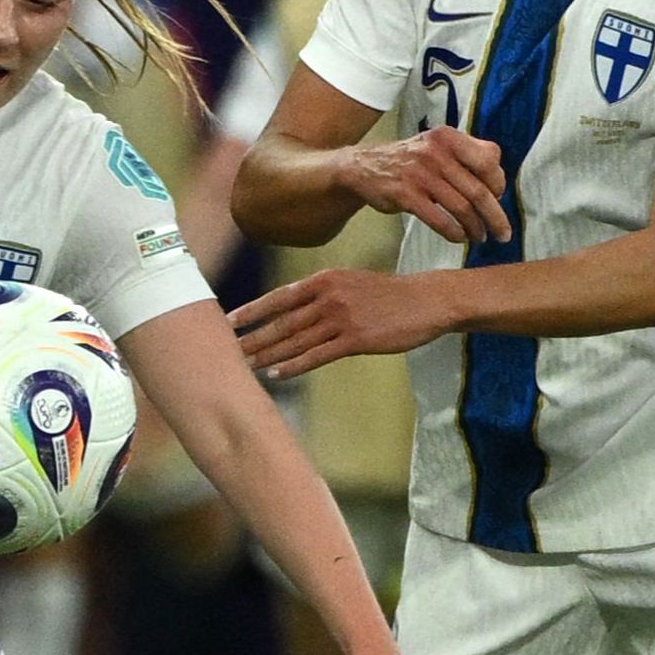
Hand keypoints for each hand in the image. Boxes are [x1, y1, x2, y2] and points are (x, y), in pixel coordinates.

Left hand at [231, 268, 458, 381]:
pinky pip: (317, 355)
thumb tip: (295, 310)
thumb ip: (322, 293)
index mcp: (325, 279)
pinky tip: (276, 374)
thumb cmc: (389, 295)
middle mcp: (328, 296)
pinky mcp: (356, 339)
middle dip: (253, 337)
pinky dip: (294, 365)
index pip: (280, 297)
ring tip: (245, 366)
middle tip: (226, 350)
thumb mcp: (351, 283)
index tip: (228, 321)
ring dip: (268, 354)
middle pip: (282, 321)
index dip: (252, 310)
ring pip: (295, 340)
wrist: (428, 301)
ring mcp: (342, 317)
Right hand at [335, 129, 509, 246]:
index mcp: (449, 137)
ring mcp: (420, 173)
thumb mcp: (438, 145)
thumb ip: (469, 155)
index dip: (499, 184)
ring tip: (479, 237)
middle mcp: (436, 152)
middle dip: (495, 217)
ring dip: (475, 228)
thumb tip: (499, 184)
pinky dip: (454, 233)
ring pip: (461, 208)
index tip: (498, 200)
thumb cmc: (411, 160)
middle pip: (478, 190)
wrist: (364, 167)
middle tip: (503, 234)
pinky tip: (459, 238)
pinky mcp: (406, 195)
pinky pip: (440, 219)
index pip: (489, 161)